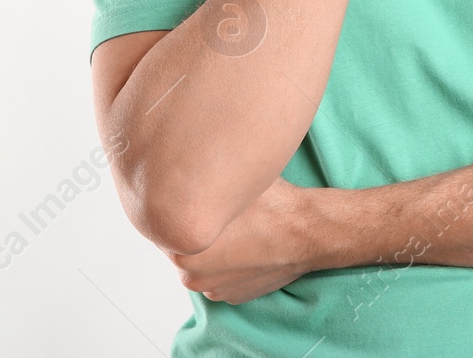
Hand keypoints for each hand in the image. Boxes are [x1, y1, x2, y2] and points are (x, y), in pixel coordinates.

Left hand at [167, 176, 318, 304]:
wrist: (307, 230)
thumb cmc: (269, 205)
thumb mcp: (225, 183)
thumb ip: (195, 185)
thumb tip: (177, 174)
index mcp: (182, 251)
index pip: (166, 229)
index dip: (179, 210)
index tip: (192, 199)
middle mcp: (192, 277)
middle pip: (183, 248)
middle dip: (196, 232)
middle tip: (218, 214)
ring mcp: (214, 290)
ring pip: (203, 263)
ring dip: (212, 250)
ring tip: (236, 230)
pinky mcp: (234, 297)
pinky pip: (222, 276)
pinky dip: (229, 264)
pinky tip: (246, 245)